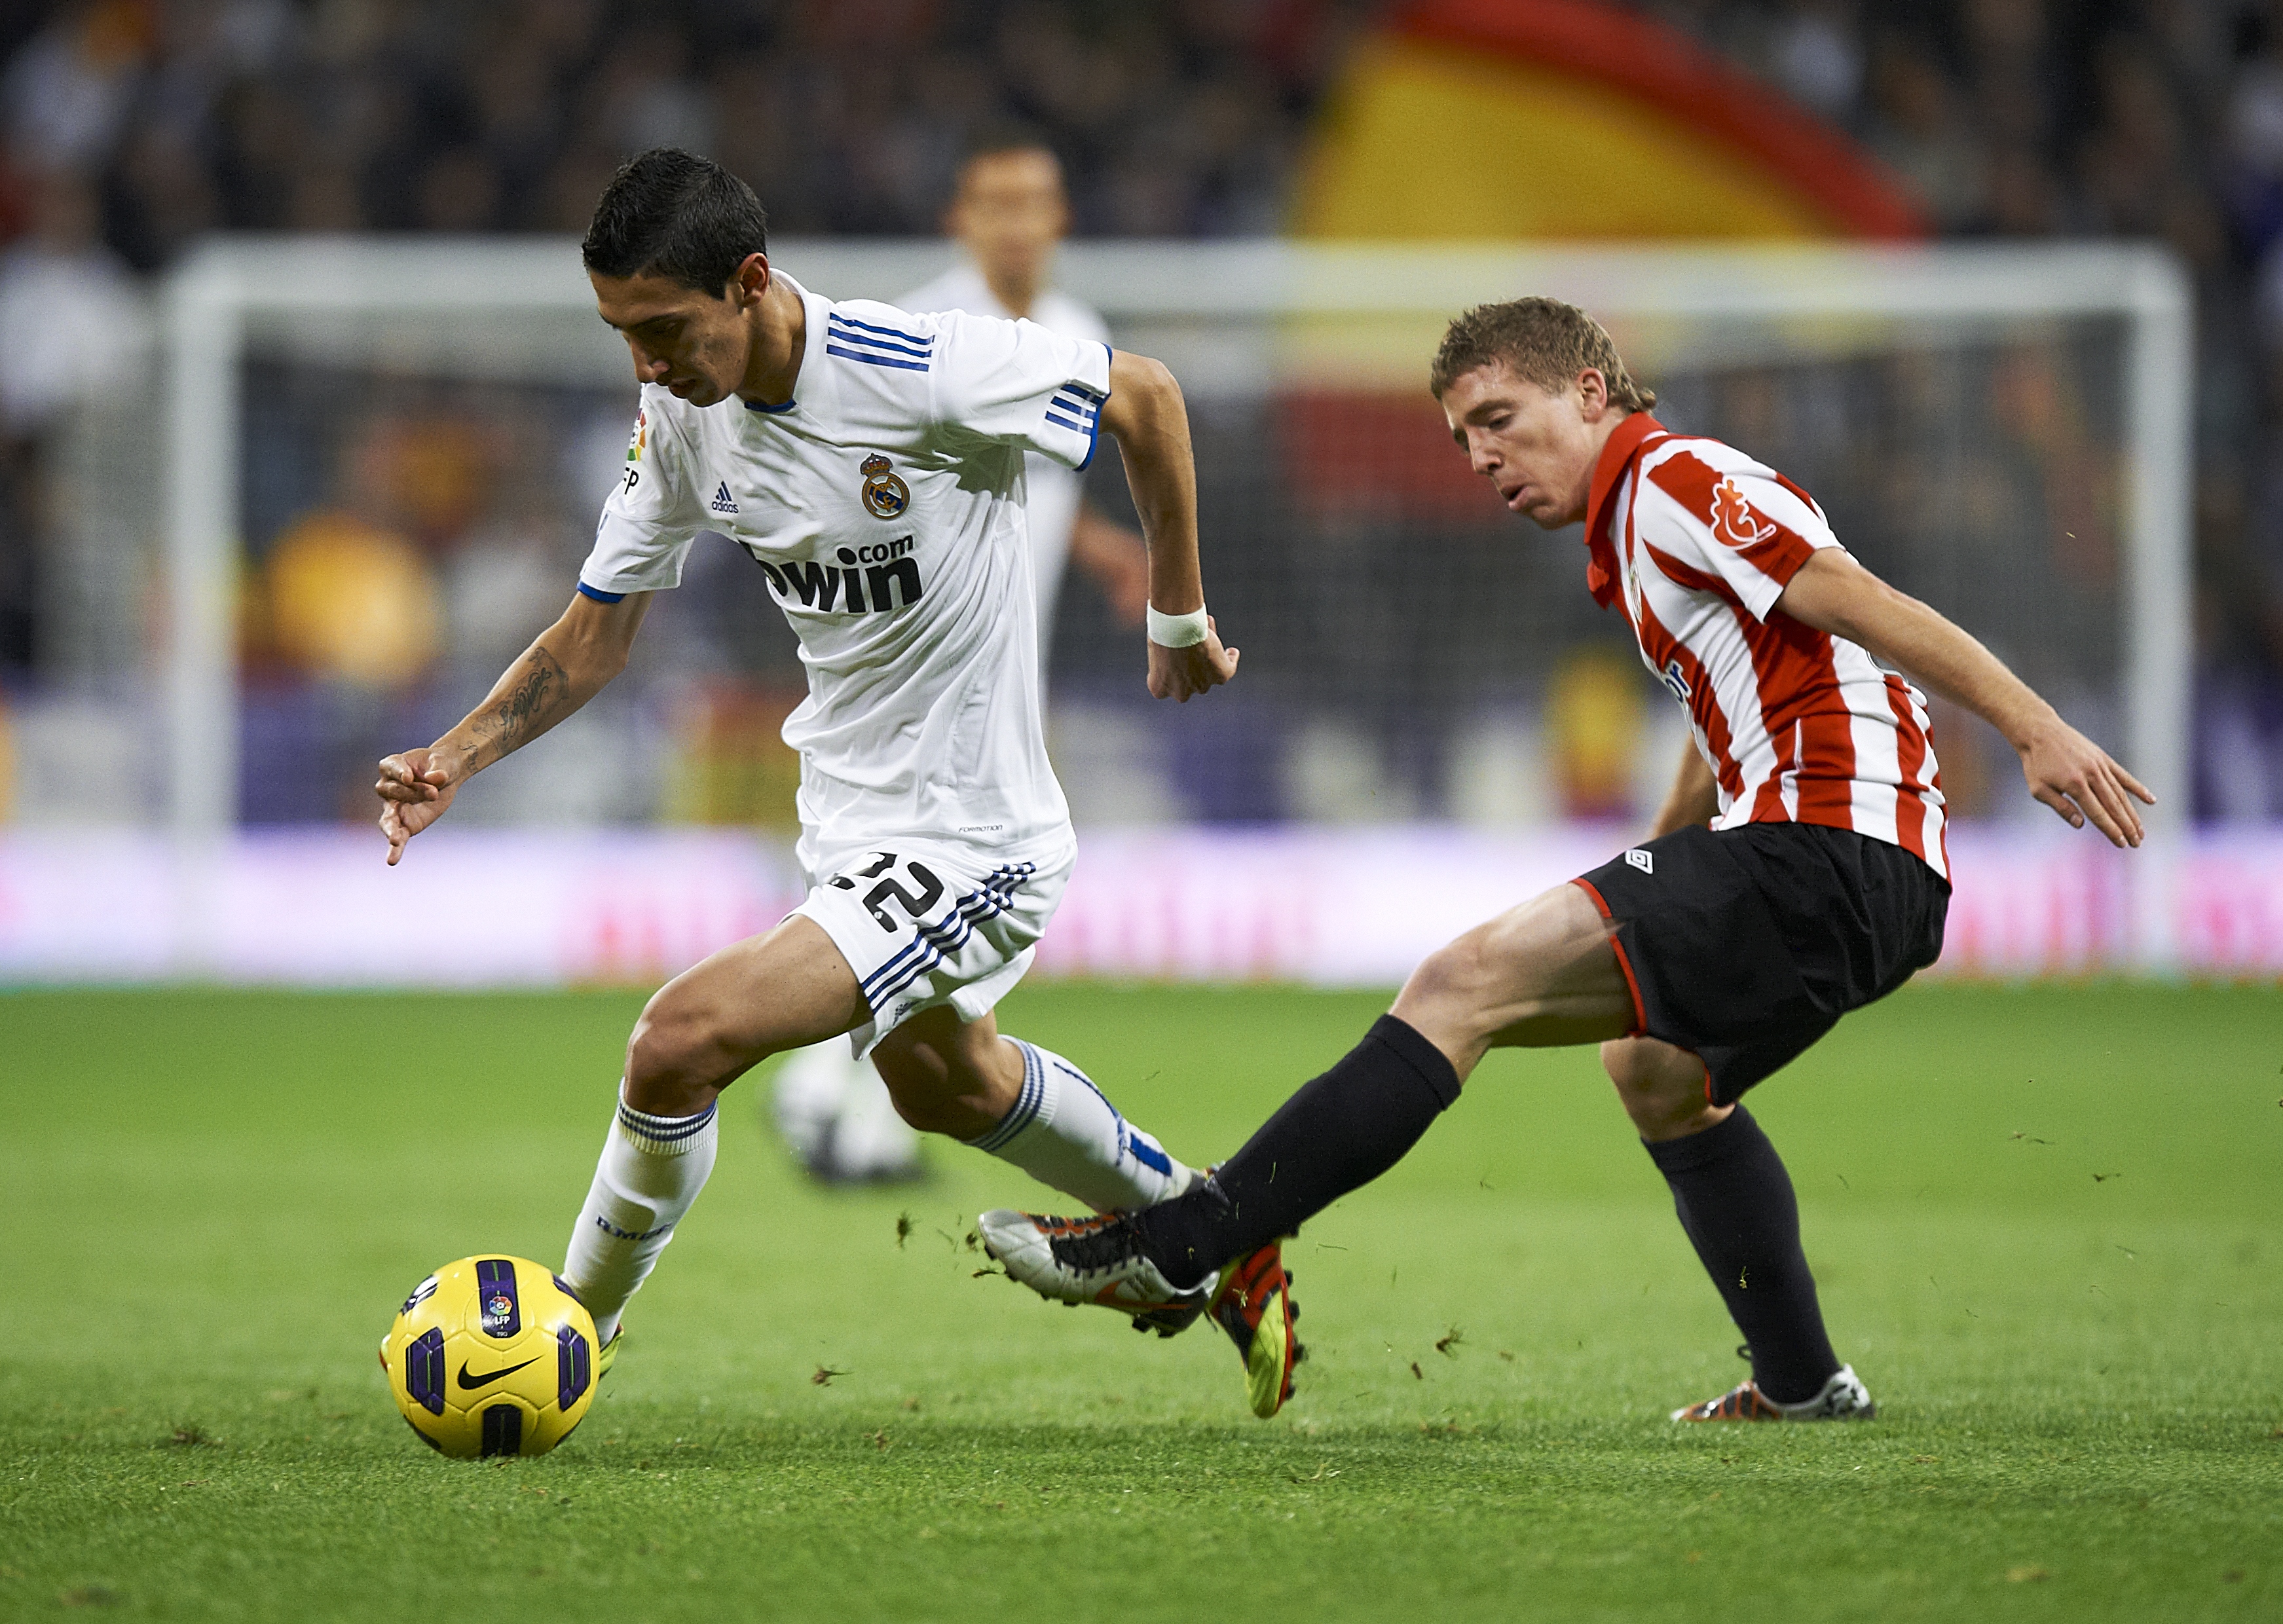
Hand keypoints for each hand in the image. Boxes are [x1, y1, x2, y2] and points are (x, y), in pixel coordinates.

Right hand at [376, 745, 465, 864]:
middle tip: (434, 793)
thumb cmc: (442, 763)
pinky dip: (396, 849)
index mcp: (392, 765)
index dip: (399, 773)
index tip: (408, 778)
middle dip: (412, 793)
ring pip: (388, 819)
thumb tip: (437, 779)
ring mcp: (395, 807)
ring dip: (391, 829)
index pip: (391, 768)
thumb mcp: (444, 762)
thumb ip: (440, 770)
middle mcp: (388, 787)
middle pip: (392, 792)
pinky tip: (392, 860)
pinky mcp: (406, 823)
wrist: (449, 775)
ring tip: (395, 839)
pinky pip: (399, 837)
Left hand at [1146, 616, 1238, 701]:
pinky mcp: (1220, 676)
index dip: (1172, 667)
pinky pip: (1229, 669)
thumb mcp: (1154, 644)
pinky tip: (1231, 652)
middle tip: (1193, 641)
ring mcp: (1201, 686)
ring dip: (1208, 657)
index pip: (1167, 680)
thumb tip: (1171, 642)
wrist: (1178, 631)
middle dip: (1190, 663)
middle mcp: (1181, 693)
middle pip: (1189, 679)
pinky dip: (1230, 660)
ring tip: (1209, 634)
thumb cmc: (1161, 633)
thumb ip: (1162, 652)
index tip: (1176, 657)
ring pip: (1208, 674)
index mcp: (1159, 688)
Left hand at [2018, 719, 2152, 847]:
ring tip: (2141, 831)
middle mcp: (2092, 775)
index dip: (2111, 830)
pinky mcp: (2103, 758)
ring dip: (2132, 814)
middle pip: (2114, 806)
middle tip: (2137, 843)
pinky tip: (2151, 800)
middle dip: (2126, 827)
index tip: (2122, 844)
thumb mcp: (2038, 789)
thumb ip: (2060, 807)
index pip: (2098, 813)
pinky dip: (2137, 788)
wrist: (2040, 732)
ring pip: (2121, 794)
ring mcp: (2100, 766)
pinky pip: (2124, 776)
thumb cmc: (2036, 764)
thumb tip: (2081, 825)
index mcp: (2075, 785)